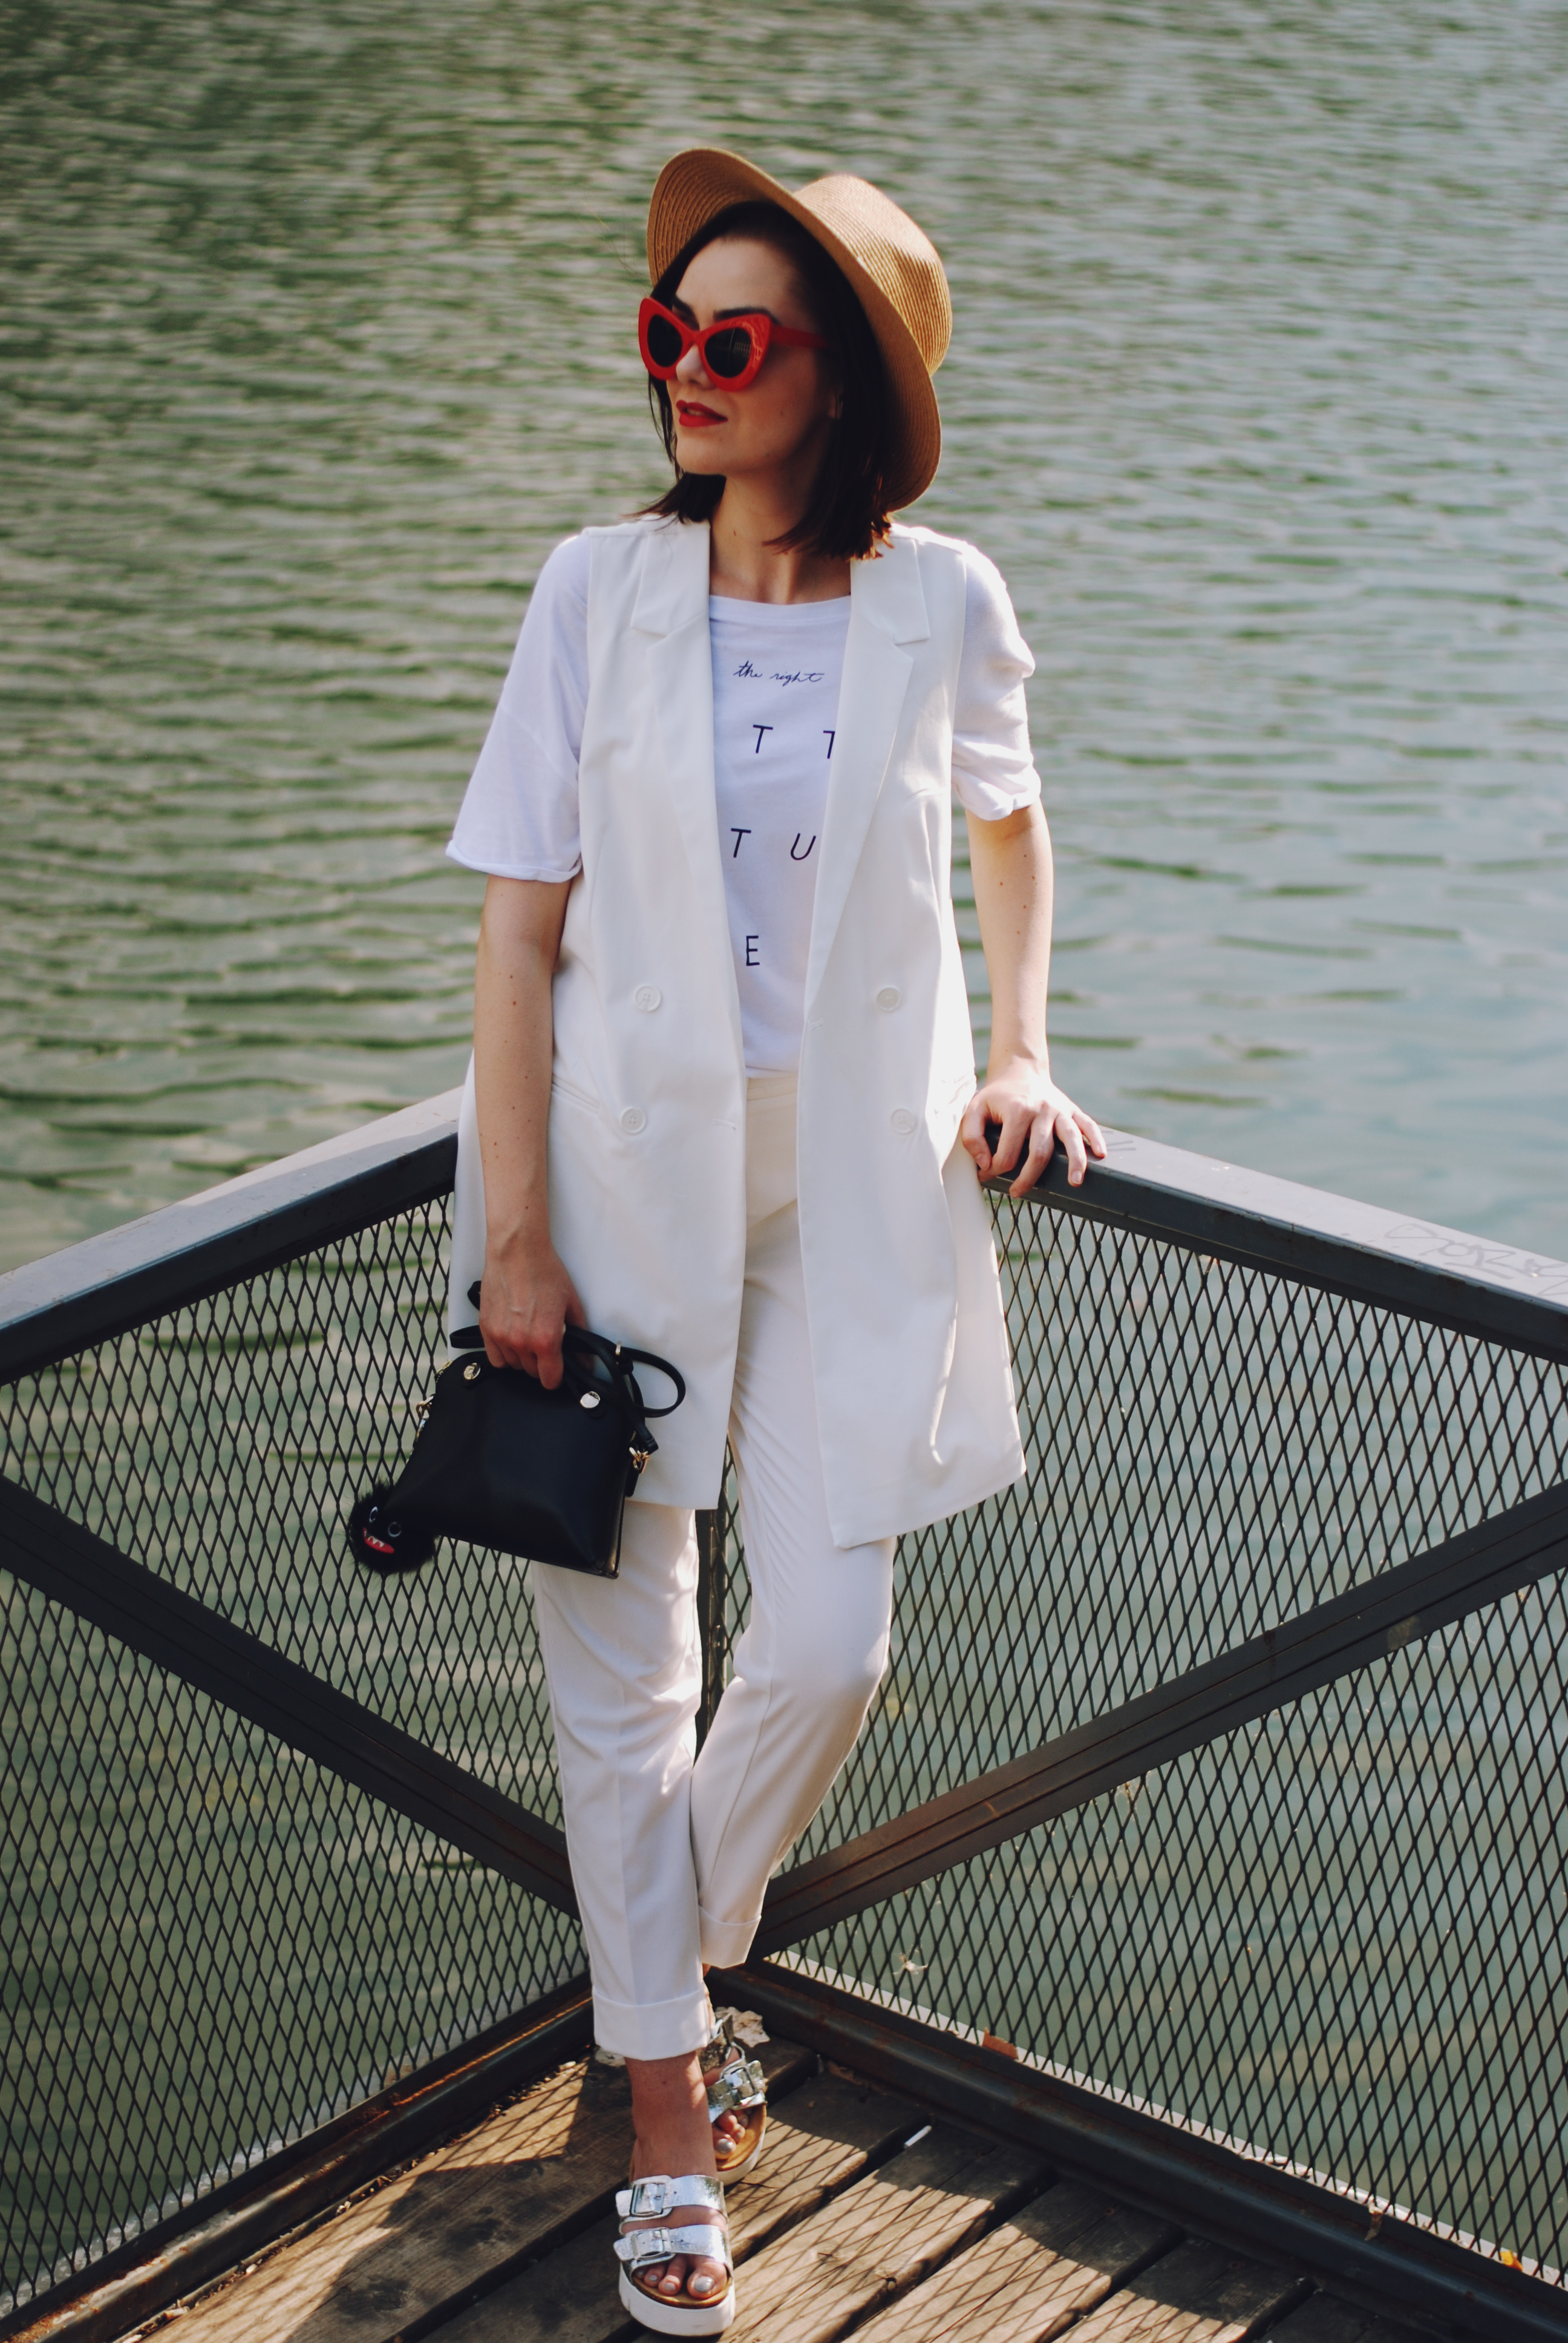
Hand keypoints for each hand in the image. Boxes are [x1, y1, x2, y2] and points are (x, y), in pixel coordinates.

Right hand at [478, 1243, 585, 1387]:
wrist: (517, 1252)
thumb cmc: (544, 1272)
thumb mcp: (572, 1304)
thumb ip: (579, 1336)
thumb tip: (584, 1359)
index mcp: (546, 1339)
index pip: (550, 1380)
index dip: (557, 1377)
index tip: (558, 1371)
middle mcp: (521, 1342)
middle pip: (531, 1372)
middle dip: (541, 1364)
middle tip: (546, 1346)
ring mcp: (501, 1336)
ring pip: (513, 1365)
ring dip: (522, 1358)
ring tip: (528, 1337)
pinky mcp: (485, 1328)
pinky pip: (494, 1358)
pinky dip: (503, 1354)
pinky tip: (512, 1340)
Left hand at [961, 1066, 1106, 1196]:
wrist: (1019, 1071)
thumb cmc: (995, 1097)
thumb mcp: (973, 1111)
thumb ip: (972, 1137)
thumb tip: (985, 1163)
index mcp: (1017, 1111)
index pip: (1008, 1154)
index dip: (995, 1170)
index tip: (987, 1174)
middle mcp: (1041, 1110)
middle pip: (1039, 1152)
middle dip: (1028, 1178)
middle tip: (1017, 1192)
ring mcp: (1059, 1109)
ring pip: (1070, 1138)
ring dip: (1075, 1161)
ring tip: (1075, 1182)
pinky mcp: (1072, 1109)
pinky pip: (1088, 1124)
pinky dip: (1096, 1138)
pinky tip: (1101, 1154)